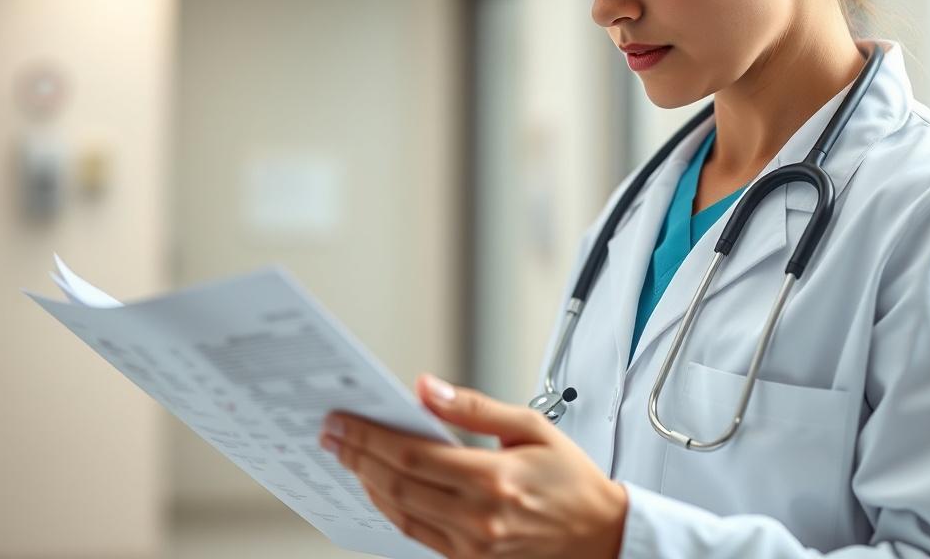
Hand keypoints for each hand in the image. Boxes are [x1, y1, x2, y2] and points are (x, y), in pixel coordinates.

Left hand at [318, 373, 627, 558]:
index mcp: (493, 479)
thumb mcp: (530, 426)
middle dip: (356, 456)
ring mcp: (472, 546)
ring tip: (346, 456)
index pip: (411, 455)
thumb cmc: (570, 478)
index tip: (342, 421)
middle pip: (396, 484)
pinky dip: (390, 507)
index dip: (368, 437)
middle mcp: (478, 517)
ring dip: (366, 482)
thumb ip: (474, 407)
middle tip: (331, 434)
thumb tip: (427, 387)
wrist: (599, 534)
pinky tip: (378, 485)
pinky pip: (415, 533)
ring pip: (399, 512)